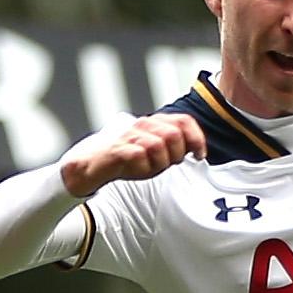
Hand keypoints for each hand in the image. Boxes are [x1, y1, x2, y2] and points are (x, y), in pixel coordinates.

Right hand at [59, 112, 207, 195]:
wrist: (93, 167)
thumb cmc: (125, 160)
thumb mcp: (155, 154)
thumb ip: (173, 147)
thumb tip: (194, 150)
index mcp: (154, 123)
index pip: (184, 121)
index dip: (197, 138)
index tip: (199, 155)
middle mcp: (143, 125)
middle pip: (174, 135)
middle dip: (176, 155)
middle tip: (167, 165)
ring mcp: (130, 135)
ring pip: (159, 146)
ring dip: (159, 163)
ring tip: (149, 169)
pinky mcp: (119, 148)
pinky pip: (140, 156)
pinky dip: (143, 168)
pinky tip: (137, 171)